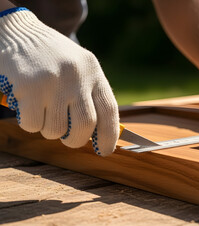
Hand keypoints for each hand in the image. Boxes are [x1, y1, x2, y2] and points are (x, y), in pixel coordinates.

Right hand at [0, 8, 118, 155]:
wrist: (19, 32)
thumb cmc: (52, 57)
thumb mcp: (80, 68)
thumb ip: (91, 95)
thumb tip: (100, 133)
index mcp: (94, 72)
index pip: (110, 110)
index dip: (110, 135)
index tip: (105, 150)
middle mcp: (77, 77)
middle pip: (85, 125)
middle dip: (76, 140)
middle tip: (68, 138)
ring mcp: (53, 81)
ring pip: (56, 129)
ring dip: (49, 130)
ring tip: (44, 113)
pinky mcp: (29, 87)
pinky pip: (33, 124)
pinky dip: (30, 124)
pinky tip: (28, 107)